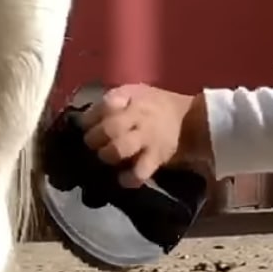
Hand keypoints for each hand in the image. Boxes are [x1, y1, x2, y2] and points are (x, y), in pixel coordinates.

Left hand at [83, 84, 210, 186]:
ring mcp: (147, 139)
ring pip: (120, 149)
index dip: (89, 118)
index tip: (83, 126)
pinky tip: (122, 179)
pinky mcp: (156, 158)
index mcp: (132, 97)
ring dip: (107, 155)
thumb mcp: (135, 92)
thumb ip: (112, 100)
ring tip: (105, 157)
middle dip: (93, 138)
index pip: (105, 105)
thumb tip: (84, 118)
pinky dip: (128, 178)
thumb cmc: (154, 105)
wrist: (189, 119)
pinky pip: (140, 172)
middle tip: (91, 144)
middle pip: (110, 128)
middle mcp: (139, 117)